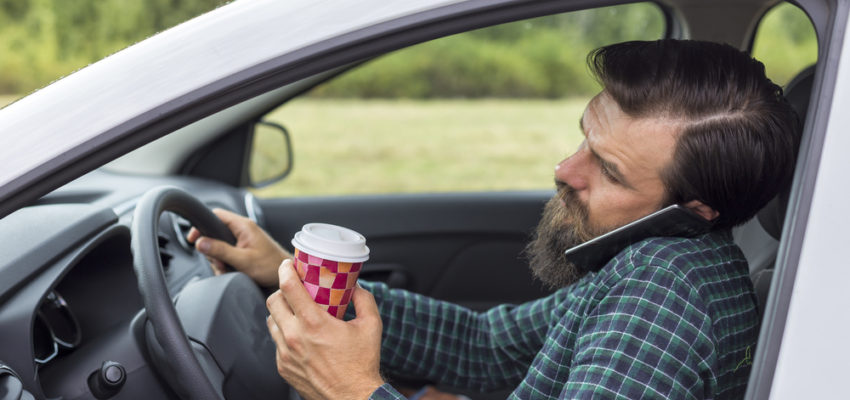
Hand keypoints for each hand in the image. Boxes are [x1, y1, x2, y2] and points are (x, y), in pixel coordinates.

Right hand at [187, 208, 289, 286]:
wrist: (285, 275)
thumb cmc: (270, 266)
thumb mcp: (243, 260)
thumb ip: (221, 250)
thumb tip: (200, 242)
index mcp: (243, 226)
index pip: (215, 215)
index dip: (201, 225)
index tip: (193, 239)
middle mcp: (243, 229)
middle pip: (215, 233)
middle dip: (212, 250)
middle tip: (220, 263)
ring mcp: (244, 239)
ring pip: (219, 246)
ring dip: (219, 260)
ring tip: (229, 269)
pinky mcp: (245, 249)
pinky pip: (227, 253)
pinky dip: (226, 263)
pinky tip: (232, 271)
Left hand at [266, 259, 384, 399]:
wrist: (352, 398)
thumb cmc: (362, 364)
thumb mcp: (371, 326)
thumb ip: (365, 300)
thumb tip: (356, 286)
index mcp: (314, 323)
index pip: (288, 286)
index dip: (285, 270)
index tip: (288, 264)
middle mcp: (294, 337)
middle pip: (273, 301)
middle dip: (282, 290)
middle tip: (295, 288)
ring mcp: (285, 354)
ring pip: (271, 321)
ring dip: (281, 312)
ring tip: (296, 311)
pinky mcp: (283, 367)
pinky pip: (276, 342)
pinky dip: (284, 333)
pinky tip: (300, 335)